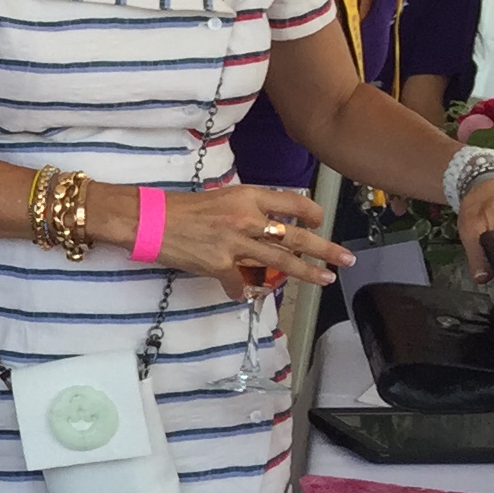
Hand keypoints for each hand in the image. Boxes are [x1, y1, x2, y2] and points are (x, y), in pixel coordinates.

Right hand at [150, 184, 346, 289]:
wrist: (148, 220)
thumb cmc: (178, 207)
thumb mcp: (219, 197)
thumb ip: (244, 208)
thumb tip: (263, 224)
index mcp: (247, 197)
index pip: (292, 202)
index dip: (311, 212)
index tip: (320, 221)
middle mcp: (247, 219)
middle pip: (295, 236)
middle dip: (324, 249)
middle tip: (345, 258)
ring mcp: (235, 244)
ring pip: (281, 262)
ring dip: (307, 273)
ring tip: (325, 279)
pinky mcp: (220, 266)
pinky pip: (241, 283)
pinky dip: (244, 290)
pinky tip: (247, 295)